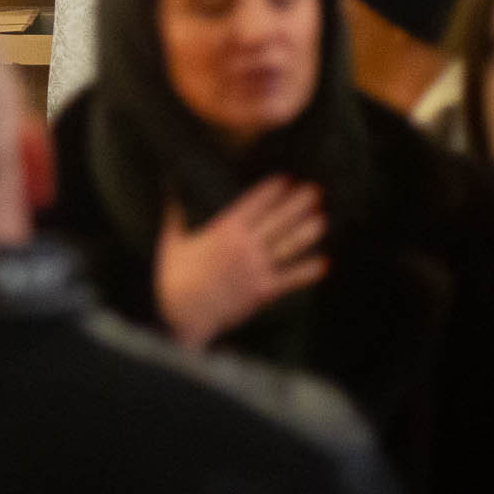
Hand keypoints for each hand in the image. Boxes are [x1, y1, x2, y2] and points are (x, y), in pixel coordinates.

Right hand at [154, 180, 328, 349]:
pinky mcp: (262, 290)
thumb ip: (175, 216)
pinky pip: (290, 278)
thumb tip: (170, 193)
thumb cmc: (174, 278)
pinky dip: (307, 271)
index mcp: (223, 231)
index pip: (252, 204)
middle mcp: (244, 246)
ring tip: (322, 219)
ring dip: (306, 232)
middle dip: (296, 204)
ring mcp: (255, 268)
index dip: (269, 191)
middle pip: (276, 220)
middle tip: (314, 191)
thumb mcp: (172, 242)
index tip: (284, 179)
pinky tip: (323, 263)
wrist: (183, 313)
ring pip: (287, 246)